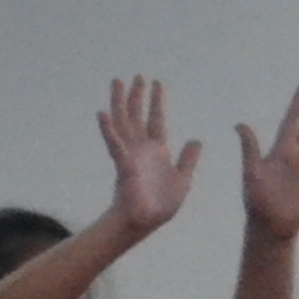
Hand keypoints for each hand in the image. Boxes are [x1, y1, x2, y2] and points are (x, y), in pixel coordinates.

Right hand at [98, 77, 204, 237]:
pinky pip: (115, 145)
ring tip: (117, 82)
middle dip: (136, 95)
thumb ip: (188, 159)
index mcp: (156, 151)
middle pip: (136, 116)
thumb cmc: (161, 205)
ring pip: (122, 123)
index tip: (157, 83)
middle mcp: (141, 149)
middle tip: (136, 76)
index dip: (157, 101)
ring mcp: (130, 155)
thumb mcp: (183, 178)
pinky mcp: (124, 165)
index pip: (156, 119)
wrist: (147, 222)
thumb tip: (196, 141)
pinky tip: (102, 114)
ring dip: (119, 102)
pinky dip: (108, 129)